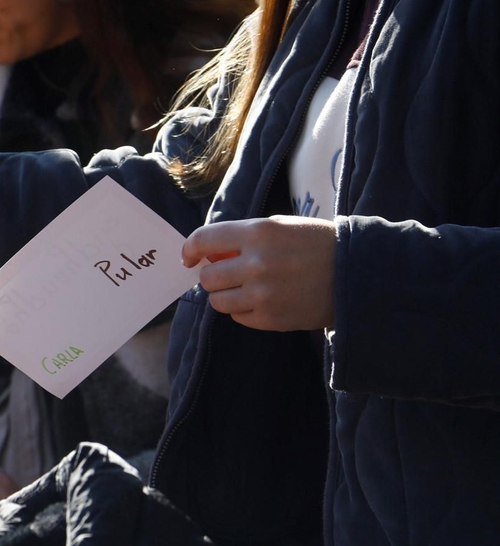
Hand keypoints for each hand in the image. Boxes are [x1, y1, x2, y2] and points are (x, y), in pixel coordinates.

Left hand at [182, 215, 337, 330]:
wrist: (357, 273)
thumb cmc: (316, 245)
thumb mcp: (280, 227)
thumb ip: (243, 237)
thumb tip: (206, 254)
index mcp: (257, 233)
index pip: (203, 240)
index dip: (190, 250)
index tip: (189, 258)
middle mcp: (256, 263)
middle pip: (207, 277)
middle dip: (212, 276)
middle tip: (226, 274)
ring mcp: (263, 294)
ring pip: (217, 301)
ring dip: (225, 295)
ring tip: (244, 289)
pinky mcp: (271, 318)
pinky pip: (237, 317)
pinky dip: (243, 310)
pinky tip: (262, 300)